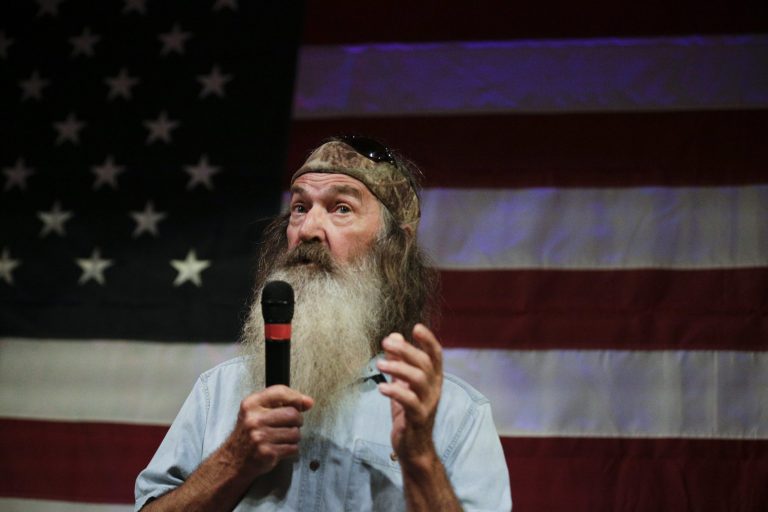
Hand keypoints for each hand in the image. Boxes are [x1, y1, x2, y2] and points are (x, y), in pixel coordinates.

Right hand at [222, 385, 313, 479]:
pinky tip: (280, 448)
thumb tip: (308, 402)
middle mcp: (254, 419)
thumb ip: (281, 402)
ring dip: (294, 437)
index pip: (280, 392)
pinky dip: (291, 449)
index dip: (296, 397)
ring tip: (283, 438)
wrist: (232, 460)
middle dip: (297, 421)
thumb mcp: (256, 411)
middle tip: (290, 425)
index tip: (303, 404)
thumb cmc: (248, 434)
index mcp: (251, 404)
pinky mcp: (267, 453)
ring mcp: (260, 437)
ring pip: (295, 433)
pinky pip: (293, 448)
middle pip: (293, 414)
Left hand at [376, 323, 442, 467]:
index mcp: (432, 379)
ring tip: (379, 365)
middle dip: (406, 350)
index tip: (416, 327)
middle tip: (385, 343)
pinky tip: (382, 388)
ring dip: (399, 369)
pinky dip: (396, 392)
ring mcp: (428, 404)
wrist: (414, 447)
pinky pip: (410, 402)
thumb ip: (399, 362)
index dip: (428, 340)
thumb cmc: (408, 413)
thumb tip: (393, 336)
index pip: (435, 355)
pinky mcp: (418, 419)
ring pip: (419, 380)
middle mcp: (434, 389)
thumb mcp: (402, 384)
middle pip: (425, 364)